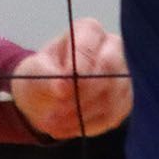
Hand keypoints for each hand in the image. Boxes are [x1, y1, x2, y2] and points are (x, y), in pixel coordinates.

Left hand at [10, 17, 130, 139]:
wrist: (46, 97)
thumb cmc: (40, 76)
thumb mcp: (34, 72)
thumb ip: (47, 76)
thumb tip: (64, 87)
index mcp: (88, 31)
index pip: (90, 46)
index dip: (77, 69)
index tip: (60, 89)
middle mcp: (113, 48)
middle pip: (109, 70)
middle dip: (82, 95)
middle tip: (56, 112)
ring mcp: (123, 75)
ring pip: (112, 96)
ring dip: (82, 115)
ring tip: (55, 124)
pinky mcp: (125, 100)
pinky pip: (114, 116)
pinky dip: (89, 125)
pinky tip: (69, 128)